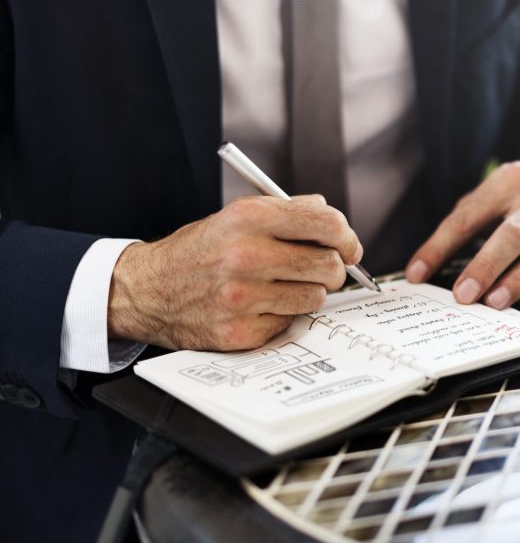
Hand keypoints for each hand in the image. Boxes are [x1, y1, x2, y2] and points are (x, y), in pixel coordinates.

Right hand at [108, 195, 361, 350]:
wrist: (147, 290)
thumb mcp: (236, 216)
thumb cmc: (198, 252)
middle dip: (333, 268)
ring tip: (284, 285)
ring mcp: (242, 297)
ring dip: (308, 292)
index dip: (347, 237)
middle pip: (330, 265)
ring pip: (316, 297)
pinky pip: (290, 322)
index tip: (349, 246)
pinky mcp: (240, 330)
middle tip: (320, 269)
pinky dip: (283, 314)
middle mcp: (246, 255)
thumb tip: (331, 220)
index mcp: (249, 218)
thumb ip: (287, 212)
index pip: (327, 224)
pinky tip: (260, 305)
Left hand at [405, 161, 519, 310]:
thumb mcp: (487, 198)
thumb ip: (460, 227)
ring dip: (518, 281)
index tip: (418, 274)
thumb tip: (423, 270)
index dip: (441, 246)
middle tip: (464, 294)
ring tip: (495, 302)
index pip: (470, 216)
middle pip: (514, 234)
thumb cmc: (515, 199)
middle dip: (487, 266)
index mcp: (510, 182)